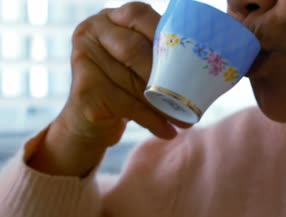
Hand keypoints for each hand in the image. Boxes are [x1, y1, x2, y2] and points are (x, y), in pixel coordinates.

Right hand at [28, 2, 189, 176]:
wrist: (87, 120)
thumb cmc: (122, 86)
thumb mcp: (137, 64)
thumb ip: (157, 54)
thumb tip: (202, 67)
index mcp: (110, 18)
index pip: (140, 16)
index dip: (167, 38)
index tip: (194, 62)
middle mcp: (91, 31)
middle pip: (134, 50)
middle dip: (167, 77)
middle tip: (192, 98)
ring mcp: (83, 58)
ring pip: (133, 82)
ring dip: (163, 105)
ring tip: (185, 121)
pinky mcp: (84, 90)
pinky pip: (126, 105)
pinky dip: (151, 121)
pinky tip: (167, 132)